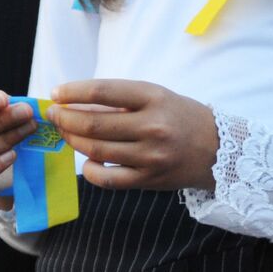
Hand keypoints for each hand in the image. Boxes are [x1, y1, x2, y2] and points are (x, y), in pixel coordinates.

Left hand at [47, 80, 219, 189]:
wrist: (219, 149)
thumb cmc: (181, 118)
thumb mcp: (157, 97)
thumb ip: (120, 101)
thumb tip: (74, 103)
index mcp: (155, 98)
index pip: (103, 92)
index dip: (73, 92)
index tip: (57, 92)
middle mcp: (153, 126)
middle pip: (92, 124)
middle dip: (64, 118)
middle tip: (54, 115)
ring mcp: (151, 155)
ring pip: (95, 150)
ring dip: (72, 140)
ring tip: (66, 133)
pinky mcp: (149, 179)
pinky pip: (107, 178)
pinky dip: (90, 169)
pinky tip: (87, 160)